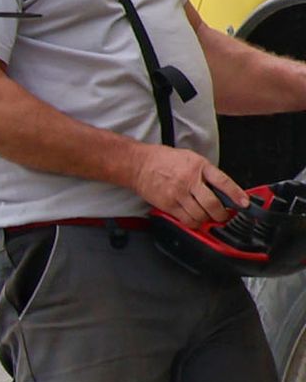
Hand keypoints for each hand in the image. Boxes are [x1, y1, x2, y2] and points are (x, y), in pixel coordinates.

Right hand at [130, 144, 248, 227]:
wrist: (138, 164)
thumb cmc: (164, 160)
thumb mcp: (191, 159)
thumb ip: (207, 173)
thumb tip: (223, 188)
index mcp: (198, 167)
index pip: (223, 182)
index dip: (236, 194)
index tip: (244, 203)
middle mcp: (189, 181)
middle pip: (213, 204)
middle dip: (222, 214)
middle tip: (223, 215)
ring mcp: (178, 194)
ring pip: (200, 215)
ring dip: (207, 219)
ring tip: (207, 216)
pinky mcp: (168, 205)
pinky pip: (186, 220)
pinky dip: (194, 223)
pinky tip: (194, 218)